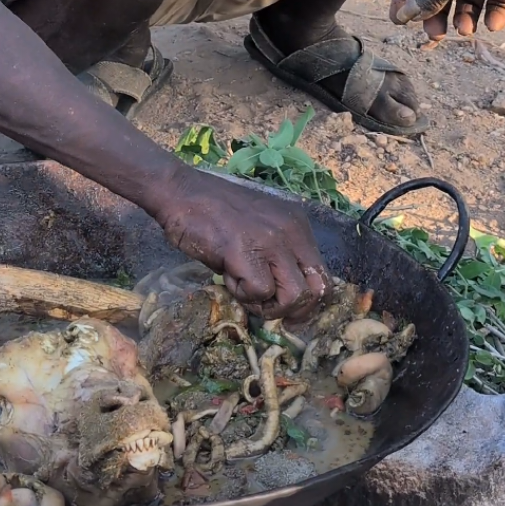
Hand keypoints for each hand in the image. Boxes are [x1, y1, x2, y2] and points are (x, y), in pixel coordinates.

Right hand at [151, 164, 330, 320]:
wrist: (181, 193)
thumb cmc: (215, 213)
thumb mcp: (260, 229)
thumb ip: (277, 256)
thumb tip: (286, 295)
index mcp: (298, 226)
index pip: (323, 275)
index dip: (308, 301)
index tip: (289, 311)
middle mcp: (292, 232)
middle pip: (317, 290)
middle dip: (293, 310)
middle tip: (267, 309)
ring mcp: (271, 240)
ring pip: (295, 296)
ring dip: (268, 306)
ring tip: (245, 290)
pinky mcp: (245, 251)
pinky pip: (260, 292)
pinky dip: (243, 295)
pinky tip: (228, 277)